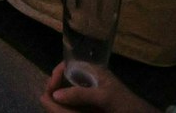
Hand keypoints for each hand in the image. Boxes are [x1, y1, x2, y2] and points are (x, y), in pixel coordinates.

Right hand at [39, 63, 157, 111]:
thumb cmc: (126, 104)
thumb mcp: (104, 97)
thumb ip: (80, 95)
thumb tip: (54, 95)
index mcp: (93, 72)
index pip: (67, 66)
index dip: (57, 74)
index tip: (51, 88)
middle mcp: (89, 80)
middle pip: (64, 80)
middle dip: (55, 88)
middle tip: (49, 100)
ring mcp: (90, 94)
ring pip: (67, 93)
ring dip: (60, 99)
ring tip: (53, 105)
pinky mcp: (90, 106)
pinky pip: (74, 104)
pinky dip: (67, 106)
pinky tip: (63, 110)